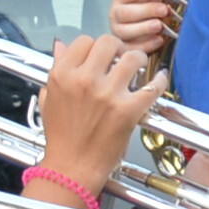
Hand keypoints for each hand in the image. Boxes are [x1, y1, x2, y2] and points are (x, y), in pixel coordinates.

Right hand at [32, 32, 165, 198]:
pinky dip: (159, 81)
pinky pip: (151, 86)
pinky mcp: (127, 110)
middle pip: (109, 43)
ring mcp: (107, 94)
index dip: (94, 47)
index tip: (100, 56)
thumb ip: (55, 69)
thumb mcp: (48, 99)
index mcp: (62, 75)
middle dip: (117, 48)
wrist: (71, 167)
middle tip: (120, 58)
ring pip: (132, 58)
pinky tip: (158, 79)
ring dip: (138, 60)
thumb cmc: (61, 137)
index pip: (84, 41)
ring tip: (138, 67)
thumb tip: (61, 46)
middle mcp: (84, 80)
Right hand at [106, 0, 181, 59]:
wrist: (141, 22)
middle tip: (164, 10)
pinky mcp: (124, 48)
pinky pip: (131, 48)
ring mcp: (118, 32)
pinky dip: (145, 45)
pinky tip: (159, 40)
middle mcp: (116, 14)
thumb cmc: (147, 0)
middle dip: (145, 11)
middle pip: (125, 13)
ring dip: (143, 29)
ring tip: (160, 26)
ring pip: (125, 32)